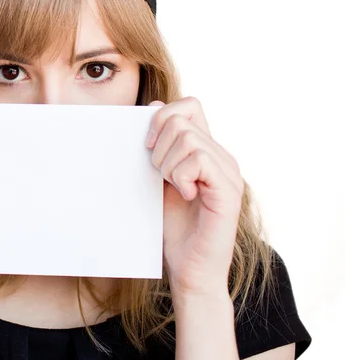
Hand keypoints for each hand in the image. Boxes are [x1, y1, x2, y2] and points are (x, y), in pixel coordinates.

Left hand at [146, 97, 243, 295]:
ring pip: (188, 139)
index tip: (147, 146)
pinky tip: (186, 196)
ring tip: (174, 188)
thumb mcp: (159, 178)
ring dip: (168, 165)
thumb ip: (158, 147)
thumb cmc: (173, 227)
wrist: (189, 270)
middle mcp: (221, 156)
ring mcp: (228, 172)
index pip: (189, 105)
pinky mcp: (228, 191)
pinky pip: (200, 161)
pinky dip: (182, 177)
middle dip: (158, 146)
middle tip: (160, 175)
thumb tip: (150, 107)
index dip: (162, 116)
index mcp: (206, 149)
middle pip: (181, 120)